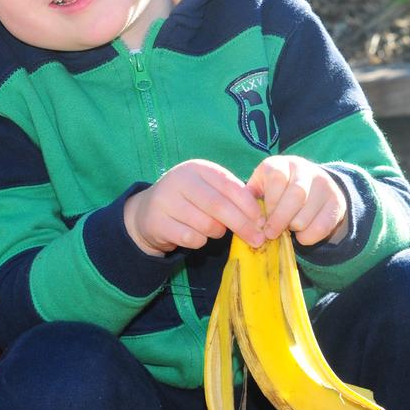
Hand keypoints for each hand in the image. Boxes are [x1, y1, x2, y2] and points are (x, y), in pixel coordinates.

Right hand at [124, 159, 264, 255]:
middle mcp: (179, 180)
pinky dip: (199, 241)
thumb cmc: (188, 200)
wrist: (146, 212)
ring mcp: (165, 201)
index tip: (263, 222)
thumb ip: (232, 196)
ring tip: (211, 230)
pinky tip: (193, 235)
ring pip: (207, 225)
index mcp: (197, 168)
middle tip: (257, 240)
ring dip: (217, 233)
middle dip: (242, 226)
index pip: (231, 187)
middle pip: (220, 207)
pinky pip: (192, 239)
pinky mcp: (157, 222)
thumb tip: (261, 218)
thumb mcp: (208, 189)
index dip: (250, 207)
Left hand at [248, 156, 346, 245]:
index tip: (261, 221)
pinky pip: (323, 225)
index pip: (277, 179)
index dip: (270, 203)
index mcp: (281, 164)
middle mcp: (304, 169)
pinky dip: (309, 236)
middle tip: (271, 234)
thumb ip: (249, 197)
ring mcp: (324, 183)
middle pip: (296, 195)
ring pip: (308, 212)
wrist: (310, 187)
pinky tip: (301, 236)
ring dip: (294, 227)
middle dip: (280, 219)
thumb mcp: (260, 187)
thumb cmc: (275, 191)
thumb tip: (238, 212)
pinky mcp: (337, 201)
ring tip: (287, 230)